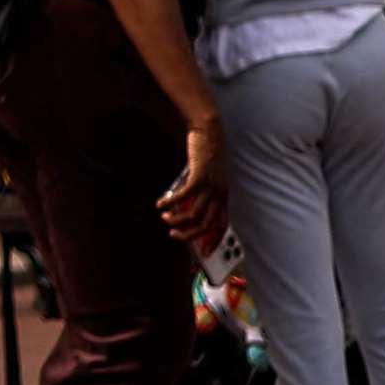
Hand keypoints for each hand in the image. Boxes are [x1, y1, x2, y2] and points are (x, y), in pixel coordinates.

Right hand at [159, 117, 228, 248]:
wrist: (209, 130)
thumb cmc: (205, 152)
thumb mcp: (204, 176)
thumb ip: (198, 193)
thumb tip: (182, 208)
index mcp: (223, 195)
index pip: (222, 225)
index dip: (213, 241)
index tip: (204, 253)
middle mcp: (220, 193)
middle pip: (207, 224)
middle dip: (190, 234)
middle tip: (174, 234)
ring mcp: (211, 185)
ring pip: (195, 213)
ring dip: (177, 219)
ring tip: (165, 218)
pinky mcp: (200, 176)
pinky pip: (185, 196)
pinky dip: (171, 202)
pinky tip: (161, 204)